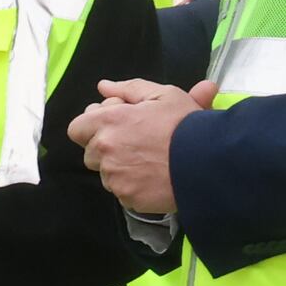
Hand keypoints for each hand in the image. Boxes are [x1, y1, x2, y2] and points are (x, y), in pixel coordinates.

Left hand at [71, 78, 201, 215]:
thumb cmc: (186, 124)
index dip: (93, 127)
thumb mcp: (163, 95)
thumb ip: (129, 89)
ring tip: (150, 161)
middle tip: (137, 143)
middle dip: (107, 148)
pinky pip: (122, 192)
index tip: (115, 127)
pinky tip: (154, 177)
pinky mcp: (127, 198)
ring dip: (121, 168)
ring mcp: (114, 177)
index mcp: (108, 121)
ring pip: (106, 174)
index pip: (76, 129)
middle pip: (90, 153)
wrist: (208, 160)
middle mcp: (104, 150)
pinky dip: (134, 187)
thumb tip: (104, 87)